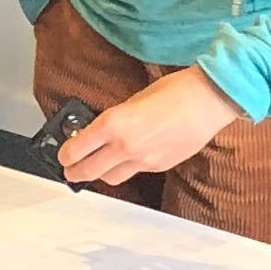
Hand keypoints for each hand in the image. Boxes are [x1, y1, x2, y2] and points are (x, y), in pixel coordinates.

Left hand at [57, 67, 233, 187]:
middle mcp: (125, 146)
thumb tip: (100, 132)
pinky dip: (127, 168)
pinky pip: (135, 172)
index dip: (65, 154)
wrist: (208, 100)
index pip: (77, 149)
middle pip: (89, 171)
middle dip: (75, 172)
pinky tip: (128, 158)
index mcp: (114, 124)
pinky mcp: (160, 167)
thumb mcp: (133, 99)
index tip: (63, 154)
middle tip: (69, 170)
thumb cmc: (174, 91)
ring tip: (98, 166)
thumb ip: (115, 119)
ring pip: (111, 178)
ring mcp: (143, 160)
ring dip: (100, 174)